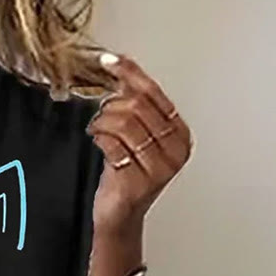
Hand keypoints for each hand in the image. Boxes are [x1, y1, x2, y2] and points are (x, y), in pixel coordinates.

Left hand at [86, 53, 193, 237]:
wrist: (120, 215)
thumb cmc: (127, 175)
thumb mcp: (136, 136)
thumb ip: (135, 106)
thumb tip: (121, 69)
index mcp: (179, 133)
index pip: (153, 93)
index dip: (129, 74)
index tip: (110, 61)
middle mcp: (174, 149)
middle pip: (137, 106)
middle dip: (111, 105)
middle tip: (100, 114)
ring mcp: (158, 167)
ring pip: (124, 123)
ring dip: (102, 122)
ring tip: (97, 129)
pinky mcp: (138, 181)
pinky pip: (113, 145)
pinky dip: (100, 138)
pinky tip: (97, 141)